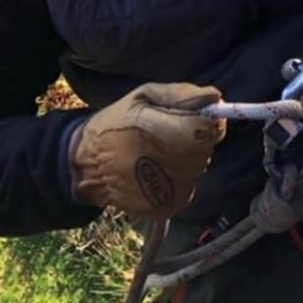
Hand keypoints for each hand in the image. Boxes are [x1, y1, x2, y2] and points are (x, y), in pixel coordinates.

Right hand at [69, 82, 225, 219]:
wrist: (87, 166)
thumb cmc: (117, 123)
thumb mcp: (143, 96)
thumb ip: (181, 94)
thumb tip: (215, 97)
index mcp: (152, 131)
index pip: (204, 129)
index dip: (207, 119)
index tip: (198, 114)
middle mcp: (160, 165)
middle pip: (205, 148)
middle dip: (197, 136)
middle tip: (172, 131)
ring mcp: (164, 191)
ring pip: (200, 167)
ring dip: (190, 156)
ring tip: (163, 150)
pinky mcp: (165, 208)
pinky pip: (190, 185)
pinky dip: (183, 175)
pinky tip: (161, 168)